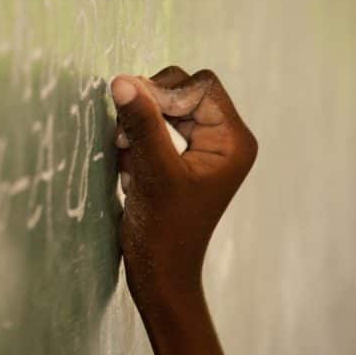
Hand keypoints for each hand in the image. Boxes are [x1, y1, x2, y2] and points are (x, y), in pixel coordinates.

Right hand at [110, 66, 257, 308]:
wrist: (161, 273)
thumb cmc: (165, 229)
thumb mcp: (153, 172)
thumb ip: (142, 124)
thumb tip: (122, 80)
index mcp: (233, 140)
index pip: (201, 86)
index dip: (165, 92)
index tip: (135, 116)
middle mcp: (224, 139)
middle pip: (184, 91)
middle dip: (150, 106)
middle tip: (125, 135)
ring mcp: (203, 148)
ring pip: (167, 107)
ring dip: (140, 122)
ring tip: (124, 149)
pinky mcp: (183, 157)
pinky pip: (158, 126)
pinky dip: (138, 136)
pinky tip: (127, 161)